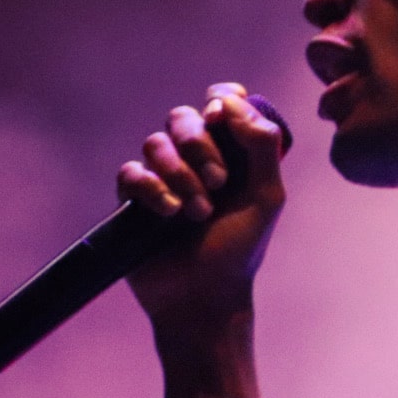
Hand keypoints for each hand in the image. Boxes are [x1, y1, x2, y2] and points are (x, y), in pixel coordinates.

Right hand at [118, 83, 287, 334]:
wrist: (204, 296)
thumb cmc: (240, 249)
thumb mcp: (267, 197)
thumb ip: (262, 145)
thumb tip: (233, 100)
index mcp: (232, 153)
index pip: (222, 103)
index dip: (221, 101)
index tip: (223, 118)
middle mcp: (195, 159)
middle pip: (183, 117)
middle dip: (199, 143)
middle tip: (219, 182)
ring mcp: (162, 177)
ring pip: (155, 143)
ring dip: (179, 174)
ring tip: (197, 213)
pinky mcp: (133, 199)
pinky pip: (131, 171)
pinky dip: (152, 189)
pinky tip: (168, 214)